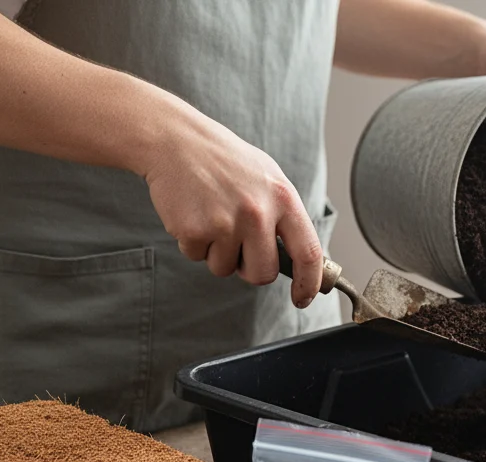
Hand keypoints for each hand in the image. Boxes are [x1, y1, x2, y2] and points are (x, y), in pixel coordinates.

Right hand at [139, 111, 323, 308]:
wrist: (176, 140)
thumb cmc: (225, 161)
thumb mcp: (269, 178)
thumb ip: (285, 216)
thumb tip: (304, 260)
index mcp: (283, 198)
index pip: (308, 254)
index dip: (309, 283)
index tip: (302, 298)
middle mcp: (258, 212)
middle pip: (263, 274)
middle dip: (250, 270)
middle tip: (237, 245)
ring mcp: (226, 222)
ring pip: (225, 269)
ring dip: (217, 252)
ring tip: (212, 215)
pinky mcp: (195, 230)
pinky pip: (197, 258)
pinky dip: (193, 243)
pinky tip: (193, 213)